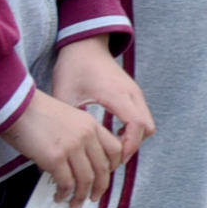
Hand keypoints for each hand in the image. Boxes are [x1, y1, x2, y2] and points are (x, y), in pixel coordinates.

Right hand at [3, 89, 125, 207]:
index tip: (105, 177)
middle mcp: (87, 136)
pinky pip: (66, 183)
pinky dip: (64, 193)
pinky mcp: (55, 158)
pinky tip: (59, 196)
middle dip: (100, 187)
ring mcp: (72, 147)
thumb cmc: (37, 113)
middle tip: (93, 197)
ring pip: (86, 179)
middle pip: (102, 168)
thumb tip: (78, 162)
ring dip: (81, 195)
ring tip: (75, 203)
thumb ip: (79, 137)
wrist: (18, 108)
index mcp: (92, 125)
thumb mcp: (69, 118)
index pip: (114, 149)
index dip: (112, 168)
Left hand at [49, 36, 151, 172]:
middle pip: (147, 128)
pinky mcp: (133, 93)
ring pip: (146, 123)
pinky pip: (141, 116)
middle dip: (132, 147)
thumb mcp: (65, 96)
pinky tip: (111, 136)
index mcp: (117, 94)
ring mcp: (135, 93)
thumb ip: (67, 123)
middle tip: (110, 160)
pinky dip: (132, 130)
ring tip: (109, 151)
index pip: (137, 126)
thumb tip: (59, 151)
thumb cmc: (74, 68)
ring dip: (133, 139)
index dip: (128, 147)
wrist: (86, 45)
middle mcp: (132, 94)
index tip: (113, 162)